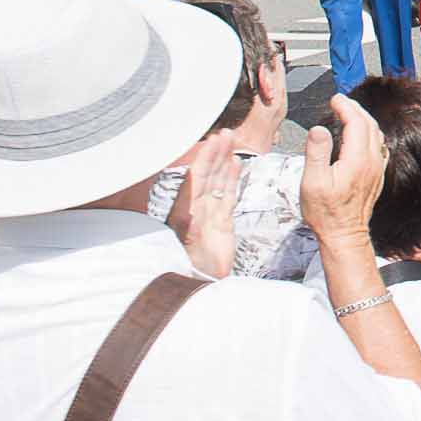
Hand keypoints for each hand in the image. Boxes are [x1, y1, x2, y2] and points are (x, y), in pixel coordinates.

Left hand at [167, 130, 238, 277]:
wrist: (202, 287)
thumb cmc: (192, 269)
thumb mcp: (188, 251)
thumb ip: (188, 234)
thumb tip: (188, 216)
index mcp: (185, 213)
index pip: (195, 180)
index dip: (204, 160)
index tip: (212, 142)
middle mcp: (196, 209)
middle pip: (206, 175)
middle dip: (214, 153)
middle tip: (224, 133)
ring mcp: (210, 214)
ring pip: (218, 181)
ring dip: (223, 160)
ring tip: (229, 139)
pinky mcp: (222, 222)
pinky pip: (227, 194)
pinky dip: (231, 178)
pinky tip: (235, 163)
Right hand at [301, 92, 388, 248]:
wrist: (344, 235)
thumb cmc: (326, 212)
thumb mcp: (312, 182)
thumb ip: (317, 152)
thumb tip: (319, 128)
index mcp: (356, 159)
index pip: (356, 122)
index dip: (346, 107)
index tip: (334, 99)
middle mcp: (371, 161)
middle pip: (369, 124)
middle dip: (355, 109)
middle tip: (340, 101)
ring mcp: (377, 169)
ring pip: (376, 134)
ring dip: (363, 119)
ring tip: (348, 113)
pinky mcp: (377, 176)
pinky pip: (378, 146)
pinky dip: (369, 133)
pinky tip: (361, 135)